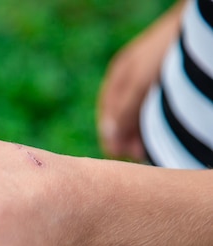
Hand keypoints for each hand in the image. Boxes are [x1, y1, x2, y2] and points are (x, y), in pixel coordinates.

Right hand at [97, 1, 183, 160]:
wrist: (195, 34)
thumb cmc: (164, 55)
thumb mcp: (139, 85)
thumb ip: (123, 111)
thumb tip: (109, 138)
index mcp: (118, 78)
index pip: (107, 114)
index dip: (110, 136)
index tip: (118, 154)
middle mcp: (130, 79)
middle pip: (121, 115)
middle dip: (125, 137)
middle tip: (135, 154)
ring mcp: (147, 81)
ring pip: (137, 114)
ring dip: (138, 132)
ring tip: (145, 148)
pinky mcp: (163, 84)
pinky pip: (150, 108)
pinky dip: (150, 122)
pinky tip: (156, 131)